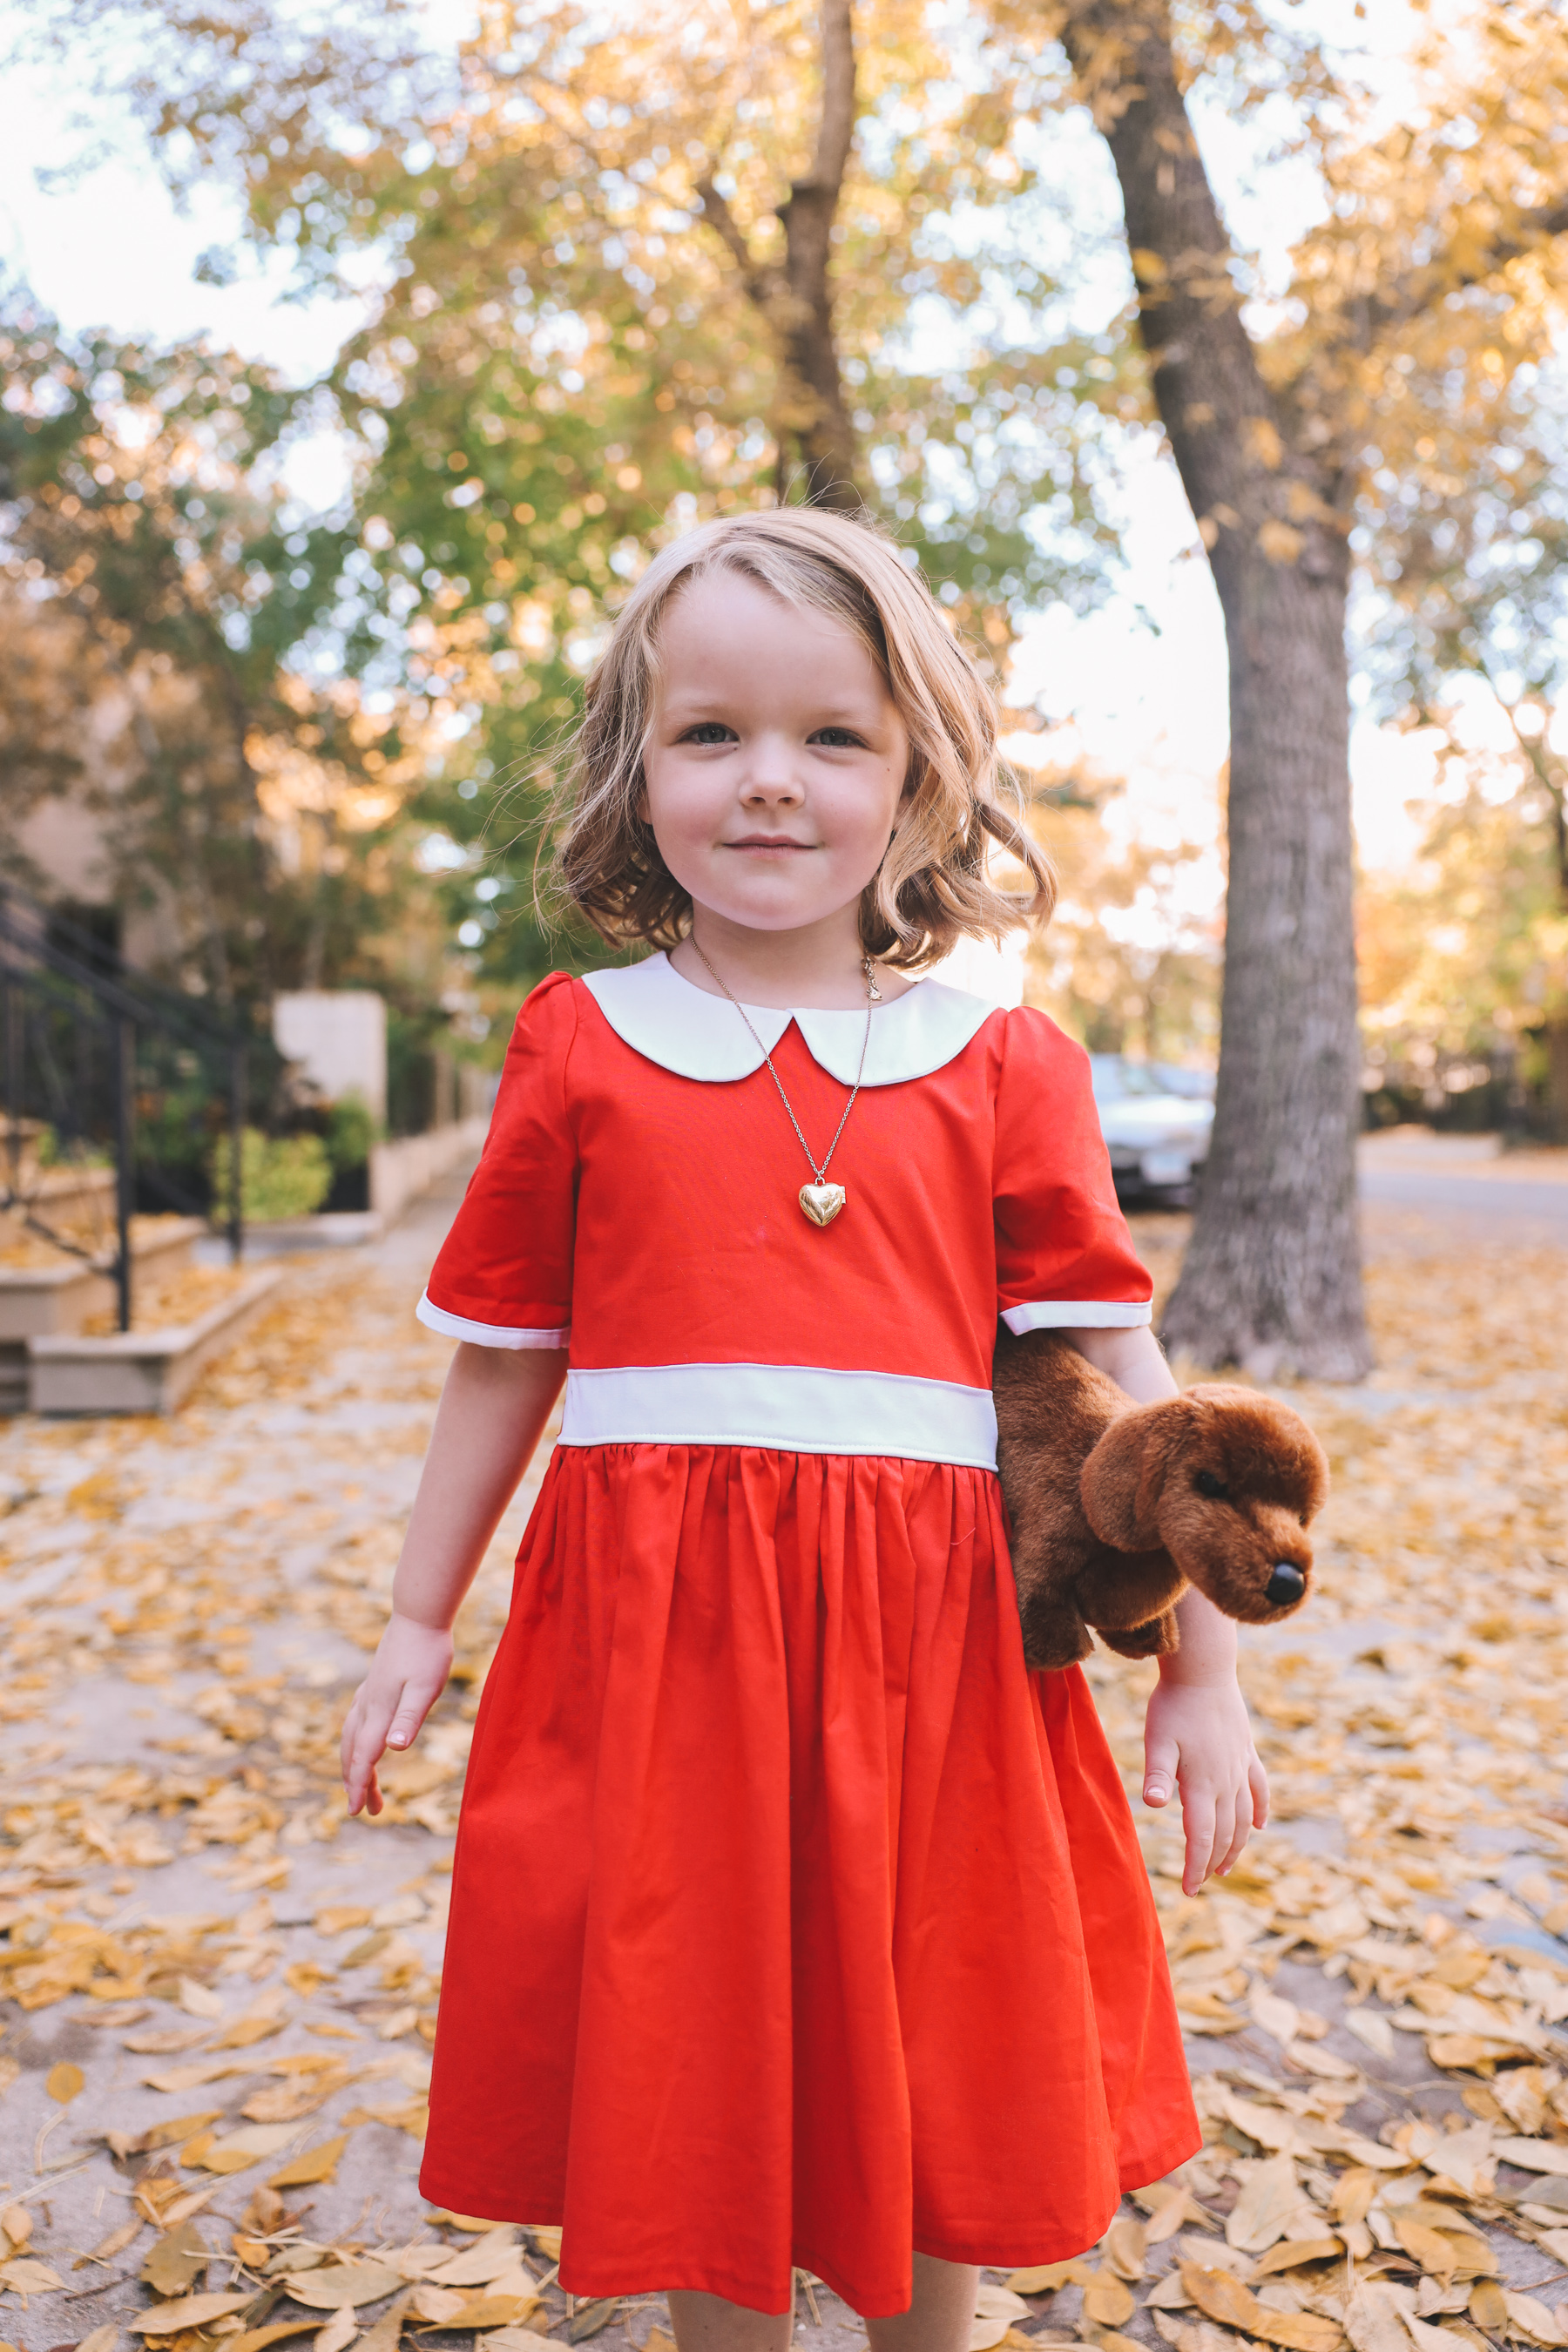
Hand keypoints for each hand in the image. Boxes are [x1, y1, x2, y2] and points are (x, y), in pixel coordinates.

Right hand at [340, 1612, 453, 1817]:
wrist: (420, 1614)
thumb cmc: (428, 1651)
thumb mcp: (425, 1687)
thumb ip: (409, 1718)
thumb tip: (393, 1749)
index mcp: (379, 1710)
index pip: (364, 1757)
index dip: (359, 1785)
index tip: (357, 1811)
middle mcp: (368, 1704)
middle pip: (354, 1751)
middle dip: (356, 1782)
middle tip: (365, 1810)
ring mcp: (369, 1693)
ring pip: (351, 1736)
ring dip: (353, 1763)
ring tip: (362, 1783)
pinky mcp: (374, 1684)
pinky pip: (356, 1721)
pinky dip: (354, 1741)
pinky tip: (362, 1741)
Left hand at [1142, 1673, 1267, 1895]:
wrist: (1204, 1670)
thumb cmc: (1173, 1704)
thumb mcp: (1157, 1739)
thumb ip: (1157, 1773)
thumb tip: (1153, 1805)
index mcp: (1203, 1784)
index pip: (1201, 1837)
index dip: (1195, 1867)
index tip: (1188, 1891)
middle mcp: (1227, 1781)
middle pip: (1224, 1834)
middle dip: (1212, 1862)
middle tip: (1200, 1883)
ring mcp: (1241, 1767)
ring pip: (1243, 1818)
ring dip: (1235, 1845)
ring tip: (1225, 1866)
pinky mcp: (1247, 1753)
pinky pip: (1259, 1790)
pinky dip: (1259, 1811)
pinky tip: (1259, 1826)